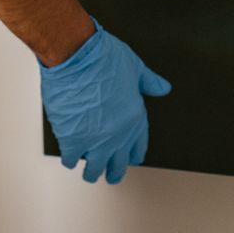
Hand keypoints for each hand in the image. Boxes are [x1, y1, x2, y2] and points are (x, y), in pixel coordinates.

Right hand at [38, 18, 170, 183]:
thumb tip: (163, 88)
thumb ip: (150, 81)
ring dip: (92, 172)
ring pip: (94, 169)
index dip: (134, 154)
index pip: (138, 146)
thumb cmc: (104, 58)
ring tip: (90, 174)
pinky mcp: (72, 139)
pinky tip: (70, 158)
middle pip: (118, 165)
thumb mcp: (136, 67)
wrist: (78, 57)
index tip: (132, 158)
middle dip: (114, 171)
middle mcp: (118, 134)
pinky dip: (70, 159)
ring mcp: (94, 140)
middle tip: (111, 175)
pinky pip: (71, 159)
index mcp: (135, 118)